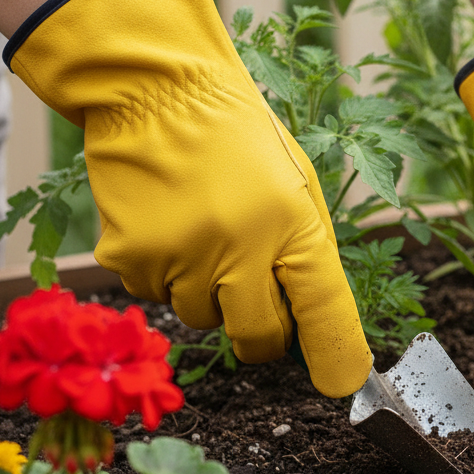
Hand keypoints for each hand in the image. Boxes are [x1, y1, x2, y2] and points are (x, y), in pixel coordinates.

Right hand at [4, 0, 371, 398]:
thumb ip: (306, 251)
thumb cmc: (239, 137)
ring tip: (204, 229)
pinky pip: (158, 296)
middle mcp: (239, 249)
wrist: (158, 91)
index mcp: (292, 224)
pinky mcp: (129, 260)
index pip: (325, 311)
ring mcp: (180, 258)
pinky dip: (168, 273)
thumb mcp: (296, 183)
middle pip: (259, 339)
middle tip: (257, 290)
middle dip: (266, 331)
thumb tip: (308, 319)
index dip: (337, 355)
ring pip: (204, 319)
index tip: (344, 383)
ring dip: (211, 292)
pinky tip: (168, 223)